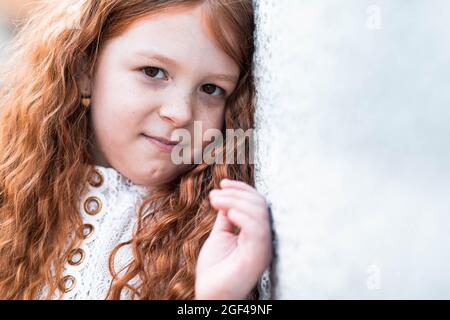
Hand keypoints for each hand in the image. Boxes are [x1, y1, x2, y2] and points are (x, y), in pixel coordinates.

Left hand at [195, 179, 271, 298]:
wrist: (210, 293)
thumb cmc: (215, 268)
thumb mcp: (220, 234)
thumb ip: (226, 216)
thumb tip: (226, 196)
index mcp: (256, 233)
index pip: (257, 203)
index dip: (242, 189)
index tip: (223, 183)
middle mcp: (264, 239)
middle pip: (260, 204)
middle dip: (236, 193)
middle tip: (214, 195)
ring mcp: (263, 248)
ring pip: (259, 213)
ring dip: (234, 201)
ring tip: (215, 201)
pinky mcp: (258, 257)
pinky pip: (257, 230)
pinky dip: (243, 217)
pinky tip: (228, 214)